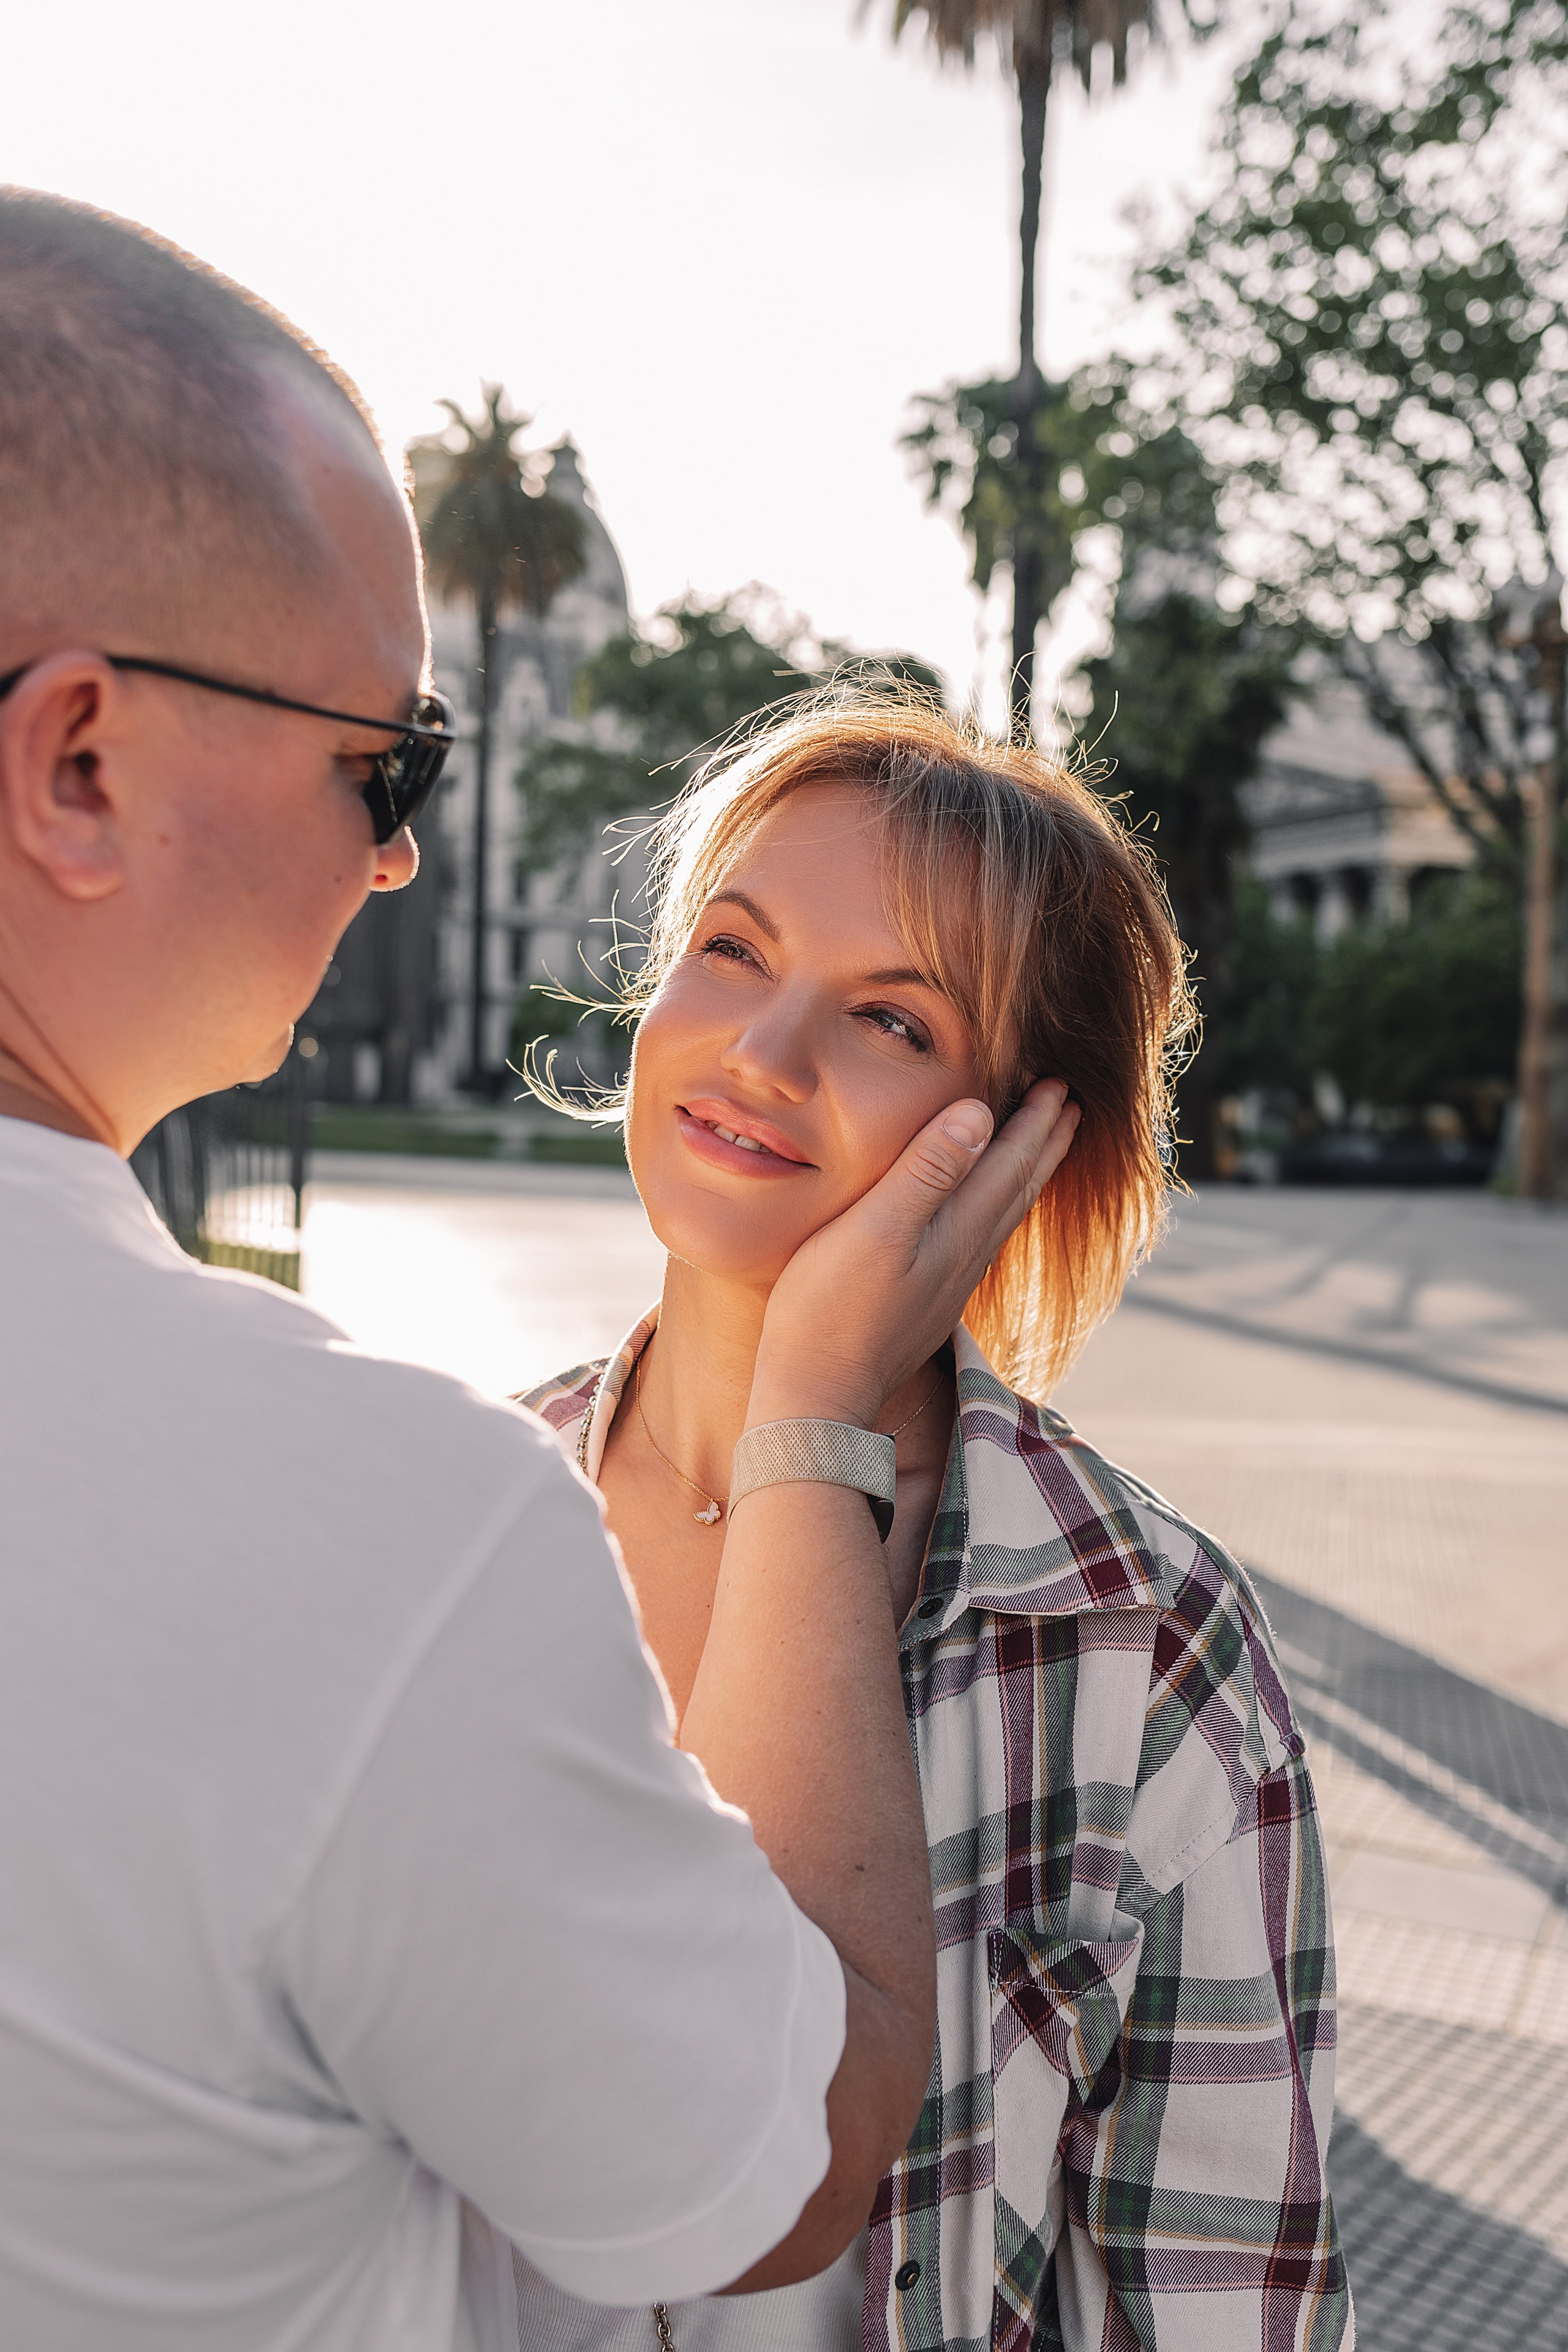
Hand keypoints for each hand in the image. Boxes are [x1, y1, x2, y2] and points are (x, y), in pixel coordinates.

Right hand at [749, 1078, 1079, 1428]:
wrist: (818, 1395)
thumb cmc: (831, 1308)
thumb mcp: (875, 1228)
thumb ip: (927, 1171)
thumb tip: (980, 1114)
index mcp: (957, 1231)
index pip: (1009, 1164)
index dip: (1035, 1122)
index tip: (1060, 1084)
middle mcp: (965, 1257)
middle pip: (1018, 1189)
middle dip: (1045, 1144)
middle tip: (1071, 1107)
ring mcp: (948, 1284)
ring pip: (1003, 1217)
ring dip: (1026, 1178)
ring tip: (1041, 1152)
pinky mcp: (927, 1302)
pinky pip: (980, 1240)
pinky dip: (996, 1211)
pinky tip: (982, 1218)